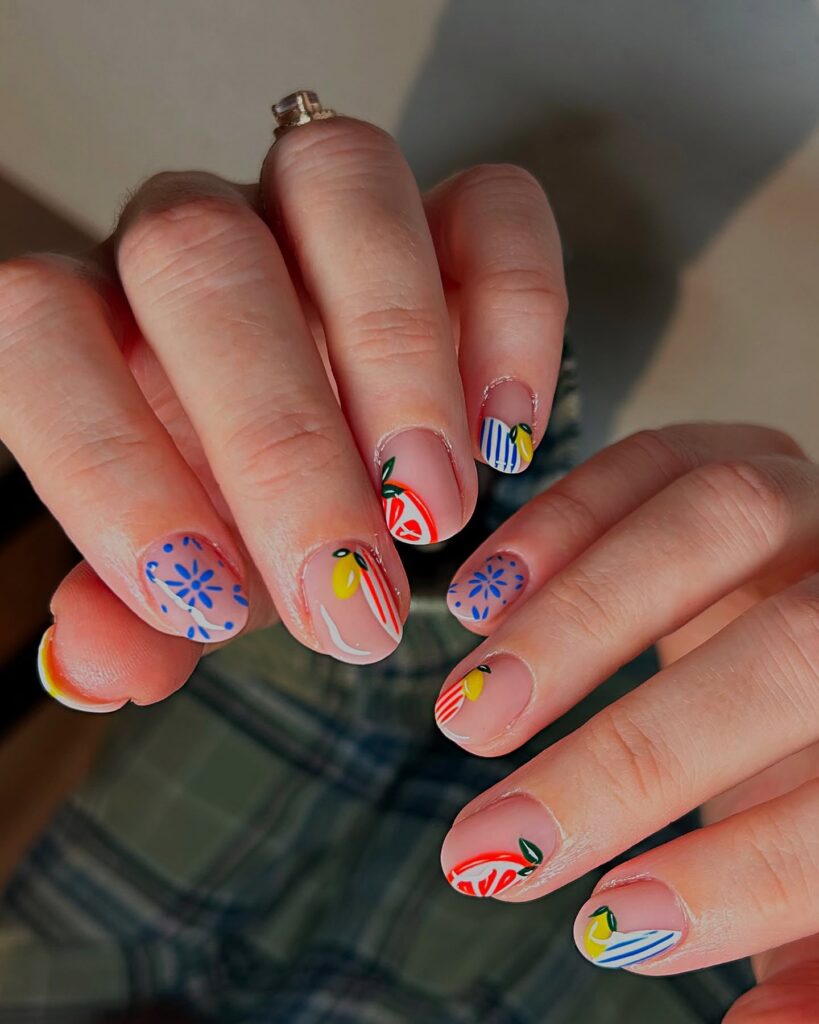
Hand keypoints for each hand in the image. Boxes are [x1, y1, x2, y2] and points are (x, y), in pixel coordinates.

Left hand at [0, 113, 566, 709]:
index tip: (207, 605)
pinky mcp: (447, 212)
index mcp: (97, 321)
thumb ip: (134, 620)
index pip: (41, 334)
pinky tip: (506, 433)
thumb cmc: (244, 510)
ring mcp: (319, 207)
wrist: (341, 446)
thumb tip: (98, 662)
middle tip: (353, 586)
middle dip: (282, 442)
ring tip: (437, 506)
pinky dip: (516, 314)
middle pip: (197, 256)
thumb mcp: (192, 575)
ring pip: (340, 183)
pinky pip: (491, 206)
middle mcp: (194, 238)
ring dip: (398, 357)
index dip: (107, 468)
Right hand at [436, 422, 818, 1017]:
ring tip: (469, 718)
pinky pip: (652, 458)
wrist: (815, 624)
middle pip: (789, 655)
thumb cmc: (818, 764)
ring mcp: (809, 503)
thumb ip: (813, 957)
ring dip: (575, 626)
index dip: (737, 874)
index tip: (605, 925)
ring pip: (716, 519)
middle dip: (629, 760)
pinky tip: (482, 597)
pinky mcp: (730, 452)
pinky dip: (558, 523)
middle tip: (495, 845)